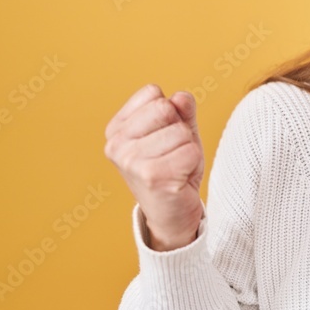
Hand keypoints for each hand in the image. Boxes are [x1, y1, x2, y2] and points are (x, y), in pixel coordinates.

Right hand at [104, 84, 204, 250]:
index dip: (170, 112)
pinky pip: (190, 152)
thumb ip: (182, 111)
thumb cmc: (173, 169)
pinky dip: (194, 164)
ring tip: (177, 167)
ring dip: (188, 149)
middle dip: (181, 129)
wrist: (172, 216)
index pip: (153, 93)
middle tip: (174, 154)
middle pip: (165, 108)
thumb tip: (181, 97)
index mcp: (116, 129)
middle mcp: (116, 145)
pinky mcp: (153, 177)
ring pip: (181, 131)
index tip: (164, 137)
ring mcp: (131, 161)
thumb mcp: (178, 133)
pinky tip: (180, 178)